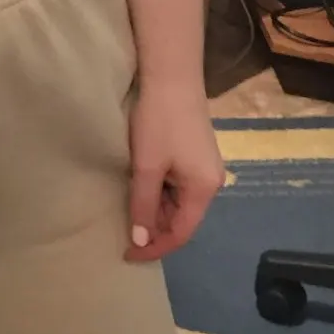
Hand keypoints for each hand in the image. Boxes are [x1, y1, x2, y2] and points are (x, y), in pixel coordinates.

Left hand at [126, 81, 224, 262]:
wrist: (172, 78)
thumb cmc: (159, 123)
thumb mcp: (147, 167)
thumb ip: (143, 206)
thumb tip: (140, 240)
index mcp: (204, 189)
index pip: (181, 233)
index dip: (155, 248)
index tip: (128, 255)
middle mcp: (211, 182)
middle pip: (181, 219)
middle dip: (153, 229)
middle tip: (123, 233)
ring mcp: (204, 168)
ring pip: (178, 203)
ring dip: (153, 210)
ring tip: (127, 211)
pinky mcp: (195, 155)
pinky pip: (177, 186)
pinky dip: (158, 193)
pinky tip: (139, 189)